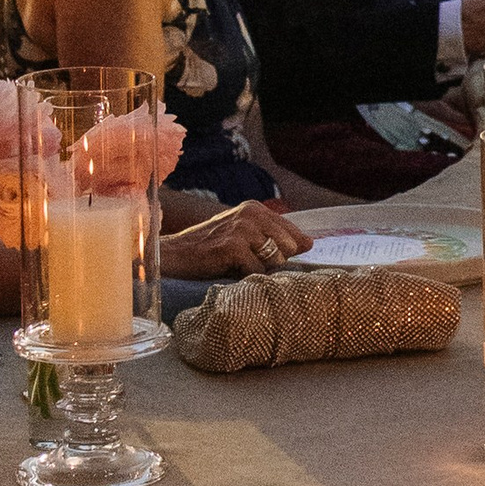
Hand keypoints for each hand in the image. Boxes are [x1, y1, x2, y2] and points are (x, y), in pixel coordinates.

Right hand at [166, 203, 311, 279]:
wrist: (174, 254)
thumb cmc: (210, 248)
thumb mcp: (244, 236)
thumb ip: (275, 237)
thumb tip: (310, 244)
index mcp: (256, 208)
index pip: (293, 233)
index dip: (287, 250)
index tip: (269, 257)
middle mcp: (251, 214)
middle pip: (288, 248)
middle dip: (272, 261)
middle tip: (245, 260)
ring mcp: (242, 229)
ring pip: (274, 261)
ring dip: (258, 269)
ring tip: (235, 263)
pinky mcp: (233, 247)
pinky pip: (256, 271)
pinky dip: (244, 276)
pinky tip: (226, 269)